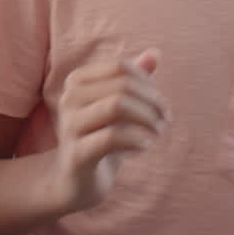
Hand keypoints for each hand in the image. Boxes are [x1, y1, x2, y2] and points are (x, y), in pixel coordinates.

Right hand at [49, 49, 168, 214]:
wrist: (74, 181)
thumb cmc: (100, 138)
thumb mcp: (118, 107)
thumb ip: (133, 80)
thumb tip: (155, 53)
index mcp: (77, 81)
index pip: (121, 67)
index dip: (148, 83)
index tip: (160, 105)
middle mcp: (69, 98)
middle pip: (122, 85)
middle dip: (152, 102)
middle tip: (164, 121)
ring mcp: (70, 125)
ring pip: (117, 105)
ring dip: (147, 119)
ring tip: (157, 133)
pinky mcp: (77, 153)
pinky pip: (113, 137)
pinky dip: (138, 139)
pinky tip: (145, 146)